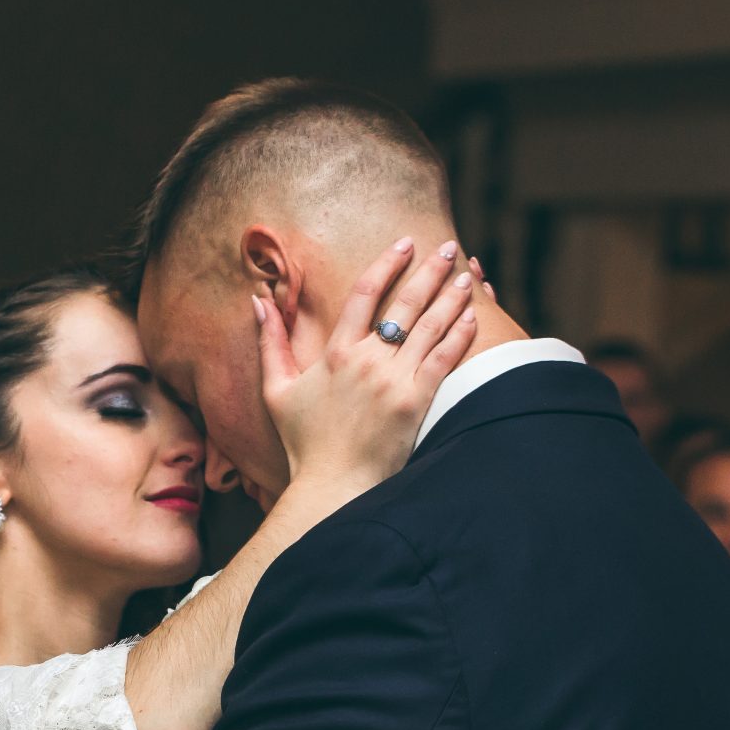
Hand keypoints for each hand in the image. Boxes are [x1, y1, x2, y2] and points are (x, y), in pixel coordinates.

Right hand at [258, 237, 479, 499]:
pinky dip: (460, 335)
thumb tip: (257, 300)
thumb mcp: (277, 388)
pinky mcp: (416, 402)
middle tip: (449, 247)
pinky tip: (472, 316)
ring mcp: (394, 381)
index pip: (365, 292)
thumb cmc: (304, 442)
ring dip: (452, 297)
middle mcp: (367, 360)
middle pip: (405, 303)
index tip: (404, 243)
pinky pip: (444, 360)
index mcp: (336, 352)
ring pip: (430, 327)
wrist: (332, 486)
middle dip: (430, 270)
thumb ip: (270, 342)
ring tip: (467, 276)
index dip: (387, 263)